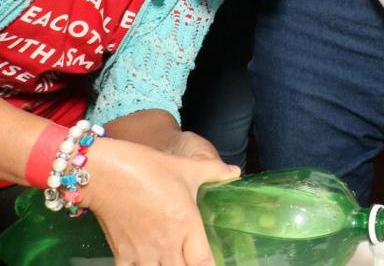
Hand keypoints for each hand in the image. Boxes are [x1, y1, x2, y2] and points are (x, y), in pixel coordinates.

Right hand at [84, 137, 239, 265]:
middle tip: (192, 259)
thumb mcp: (188, 168)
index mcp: (187, 225)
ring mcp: (142, 253)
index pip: (203, 263)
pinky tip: (149, 263)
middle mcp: (166, 244)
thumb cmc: (149, 168)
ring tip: (172, 260)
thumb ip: (215, 172)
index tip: (215, 262)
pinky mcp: (121, 255)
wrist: (106, 173)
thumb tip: (235, 173)